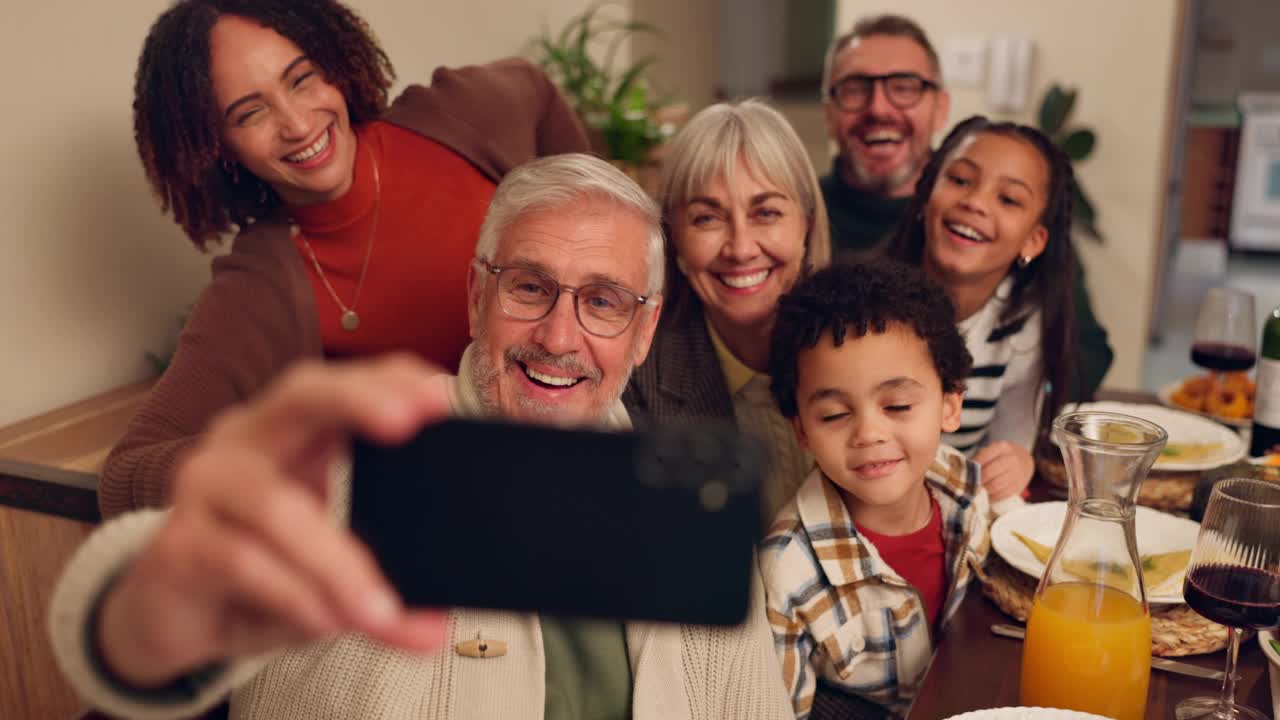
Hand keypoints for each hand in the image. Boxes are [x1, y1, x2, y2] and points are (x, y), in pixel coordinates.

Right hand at [97, 354, 451, 688]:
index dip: (389, 378)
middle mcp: (245, 442)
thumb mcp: (333, 577)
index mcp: (291, 432)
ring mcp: (204, 487)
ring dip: (337, 562)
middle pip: (300, 396)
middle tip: (408, 419)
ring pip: (278, 505)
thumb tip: (435, 627)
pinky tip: (324, 620)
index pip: (344, 384)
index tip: (439, 394)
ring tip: (380, 609)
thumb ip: (385, 591)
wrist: (174, 622)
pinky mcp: (178, 543)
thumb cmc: (260, 578)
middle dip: (357, 400)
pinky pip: (242, 560)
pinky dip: (293, 593)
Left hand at [972, 441, 1033, 501]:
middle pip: (988, 473)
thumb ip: (979, 458)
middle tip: (969, 485)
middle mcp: (1012, 459)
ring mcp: (1017, 473)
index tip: (966, 473)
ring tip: (976, 491)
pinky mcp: (1020, 486)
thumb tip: (966, 471)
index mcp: (1002, 447)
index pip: (983, 457)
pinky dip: (993, 497)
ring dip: (984, 490)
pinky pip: (1003, 494)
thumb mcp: (992, 451)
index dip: (972, 467)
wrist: (1024, 460)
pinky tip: (986, 496)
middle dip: (977, 480)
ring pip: (996, 485)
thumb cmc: (1002, 456)